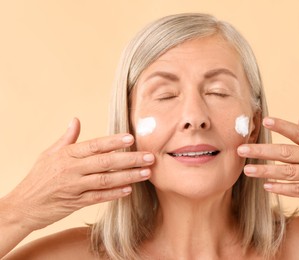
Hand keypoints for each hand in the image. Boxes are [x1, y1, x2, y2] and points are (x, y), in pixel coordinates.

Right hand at [3, 118, 153, 230]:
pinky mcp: (77, 203)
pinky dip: (115, 193)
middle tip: (150, 157)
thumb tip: (76, 120)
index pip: (95, 145)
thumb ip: (67, 138)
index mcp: (67, 155)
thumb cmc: (38, 177)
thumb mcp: (49, 154)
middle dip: (130, 159)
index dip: (114, 141)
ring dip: (128, 176)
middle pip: (106, 162)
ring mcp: (75, 187)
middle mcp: (72, 170)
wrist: (23, 206)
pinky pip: (99, 197)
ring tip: (146, 173)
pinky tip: (129, 189)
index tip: (131, 138)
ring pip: (106, 180)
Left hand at [237, 117, 298, 218]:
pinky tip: (266, 187)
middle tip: (242, 149)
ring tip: (247, 170)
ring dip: (266, 171)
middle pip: (286, 152)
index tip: (265, 120)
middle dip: (262, 150)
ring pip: (288, 172)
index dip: (281, 126)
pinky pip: (297, 190)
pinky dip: (281, 188)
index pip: (298, 132)